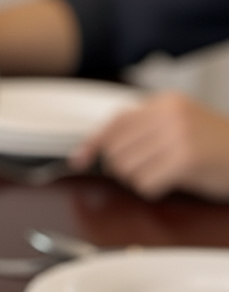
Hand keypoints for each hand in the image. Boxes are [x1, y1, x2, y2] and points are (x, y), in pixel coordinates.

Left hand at [70, 91, 228, 200]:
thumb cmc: (212, 147)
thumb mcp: (176, 127)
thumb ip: (138, 132)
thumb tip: (89, 150)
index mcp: (166, 102)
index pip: (116, 122)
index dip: (93, 144)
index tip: (79, 159)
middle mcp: (170, 114)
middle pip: (116, 151)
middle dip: (127, 167)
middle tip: (152, 167)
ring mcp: (178, 135)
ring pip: (127, 169)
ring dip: (142, 179)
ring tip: (166, 171)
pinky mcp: (184, 158)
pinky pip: (145, 183)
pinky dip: (154, 189)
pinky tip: (173, 181)